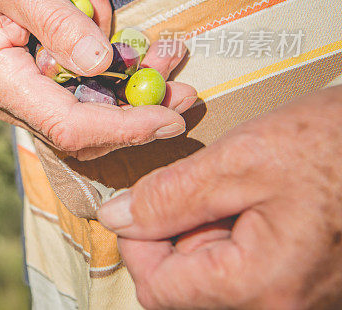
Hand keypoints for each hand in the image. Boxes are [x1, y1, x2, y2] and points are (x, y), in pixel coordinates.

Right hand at [0, 0, 194, 158]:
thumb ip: (59, 23)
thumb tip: (102, 65)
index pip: (67, 126)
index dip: (122, 128)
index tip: (171, 119)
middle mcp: (10, 97)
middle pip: (85, 129)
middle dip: (139, 113)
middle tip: (188, 92)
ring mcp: (24, 89)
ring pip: (90, 108)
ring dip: (133, 85)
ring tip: (168, 51)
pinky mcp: (38, 76)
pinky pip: (84, 82)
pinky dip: (109, 58)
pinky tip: (109, 15)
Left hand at [98, 86, 341, 308]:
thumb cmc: (337, 146)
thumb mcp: (241, 159)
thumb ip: (169, 196)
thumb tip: (119, 218)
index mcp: (260, 286)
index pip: (158, 291)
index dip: (137, 243)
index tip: (140, 203)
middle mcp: (282, 308)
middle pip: (186, 288)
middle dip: (176, 235)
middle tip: (204, 186)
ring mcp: (299, 299)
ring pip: (215, 278)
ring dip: (206, 233)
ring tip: (240, 189)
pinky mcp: (306, 283)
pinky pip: (248, 271)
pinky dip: (236, 236)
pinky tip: (259, 202)